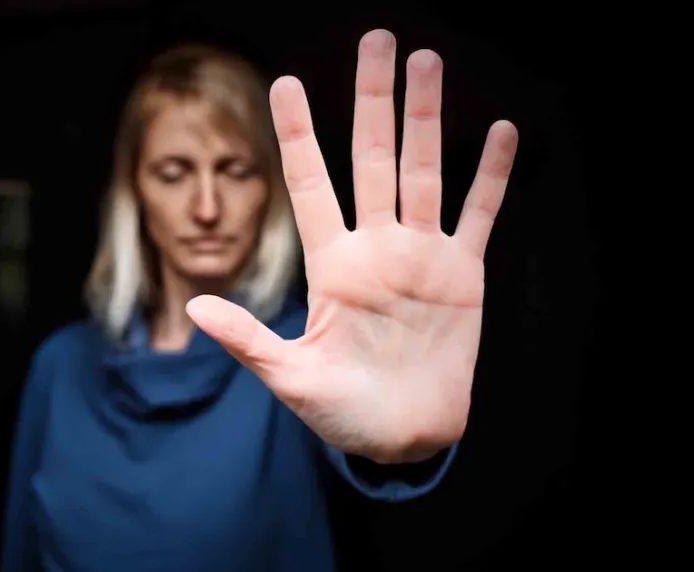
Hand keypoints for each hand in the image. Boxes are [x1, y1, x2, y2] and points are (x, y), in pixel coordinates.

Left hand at [186, 29, 518, 463]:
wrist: (403, 438)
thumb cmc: (342, 413)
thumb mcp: (291, 379)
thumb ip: (249, 342)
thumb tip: (195, 310)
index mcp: (332, 265)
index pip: (310, 184)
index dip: (298, 134)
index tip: (285, 84)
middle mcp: (375, 247)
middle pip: (371, 158)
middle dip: (373, 100)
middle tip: (377, 40)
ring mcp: (420, 256)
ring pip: (422, 172)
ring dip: (425, 119)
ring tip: (426, 61)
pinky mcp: (461, 275)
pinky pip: (477, 215)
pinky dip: (489, 177)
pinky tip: (498, 132)